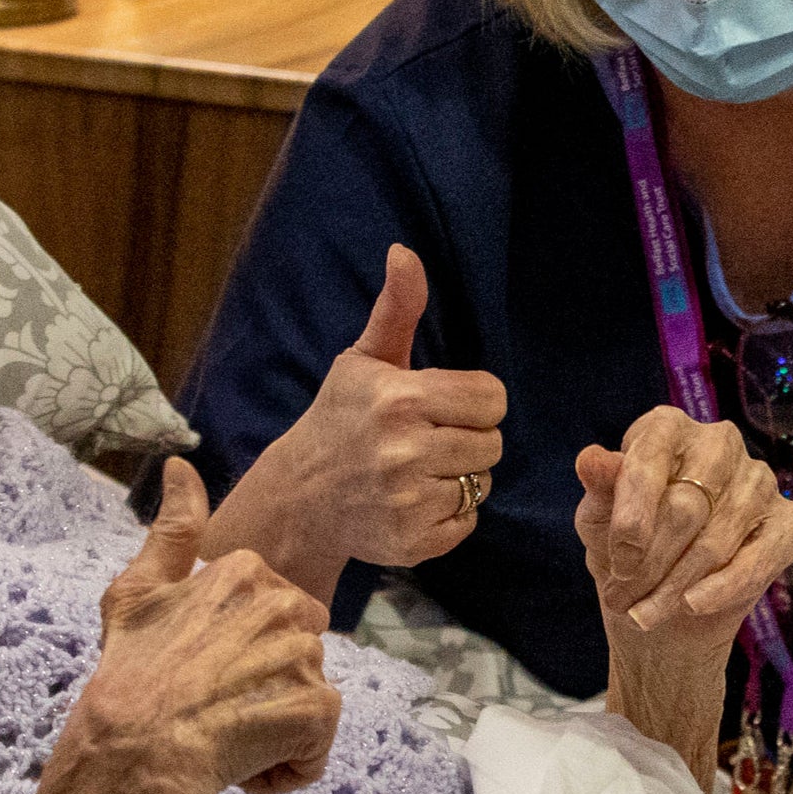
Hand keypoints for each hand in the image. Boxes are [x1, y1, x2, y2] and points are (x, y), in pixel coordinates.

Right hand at [57, 460, 341, 793]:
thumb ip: (171, 528)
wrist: (129, 754)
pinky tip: (240, 768)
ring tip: (218, 737)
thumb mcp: (135, 593)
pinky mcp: (317, 708)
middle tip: (207, 705)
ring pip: (306, 700)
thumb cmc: (128, 677)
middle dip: (263, 686)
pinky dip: (283, 768)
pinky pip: (315, 747)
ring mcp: (303, 656)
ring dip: (270, 729)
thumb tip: (180, 465)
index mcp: (245, 570)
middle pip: (297, 654)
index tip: (194, 671)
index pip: (274, 615)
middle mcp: (283, 603)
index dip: (235, 653)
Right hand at [263, 244, 509, 572]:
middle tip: (429, 440)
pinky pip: (467, 523)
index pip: (491, 398)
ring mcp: (409, 500)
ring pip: (482, 484)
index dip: (475, 401)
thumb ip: (397, 308)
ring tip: (420, 470)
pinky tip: (415, 501)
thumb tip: (406, 252)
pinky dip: (449, 515)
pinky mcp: (413, 541)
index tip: (444, 406)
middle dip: (468, 439)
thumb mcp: (364, 361)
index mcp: (401, 399)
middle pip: (492, 443)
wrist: (299, 497)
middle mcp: (406, 451)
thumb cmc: (339, 419)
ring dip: (460, 477)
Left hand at [575, 407, 792, 646]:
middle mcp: (719, 443)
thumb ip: (600, 490)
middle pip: (686, 506)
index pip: (650, 459)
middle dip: (649, 563)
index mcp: (668, 428)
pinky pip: (761, 557)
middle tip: (621, 601)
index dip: (633, 513)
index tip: (619, 560)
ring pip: (715, 540)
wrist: (667, 611)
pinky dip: (724, 588)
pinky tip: (694, 606)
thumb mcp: (600, 523)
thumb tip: (591, 459)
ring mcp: (759, 479)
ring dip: (676, 587)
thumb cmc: (630, 552)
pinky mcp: (790, 520)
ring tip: (644, 615)